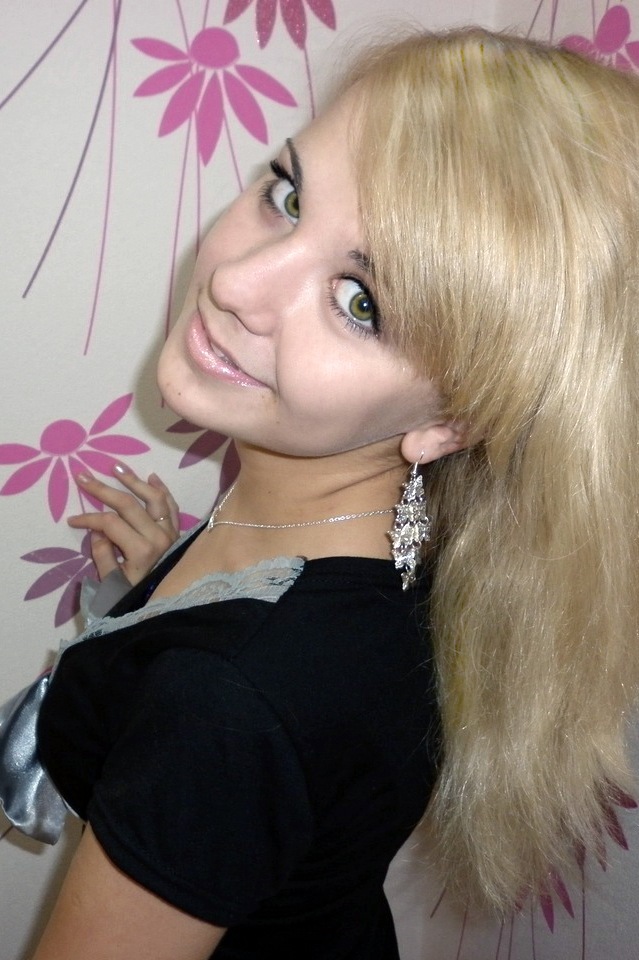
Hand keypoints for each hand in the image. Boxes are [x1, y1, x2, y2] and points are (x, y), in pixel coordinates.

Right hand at [68, 465, 179, 585]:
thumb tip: (96, 531)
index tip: (73, 520)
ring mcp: (171, 532)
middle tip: (84, 476)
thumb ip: (103, 555)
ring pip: (153, 498)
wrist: (170, 605)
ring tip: (116, 467)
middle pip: (128, 504)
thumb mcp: (113, 582)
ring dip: (134, 480)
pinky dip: (162, 490)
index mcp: (142, 550)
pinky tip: (152, 477)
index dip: (89, 518)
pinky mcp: (178, 531)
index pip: (110, 523)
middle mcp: (159, 536)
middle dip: (103, 489)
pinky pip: (171, 506)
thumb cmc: (138, 596)